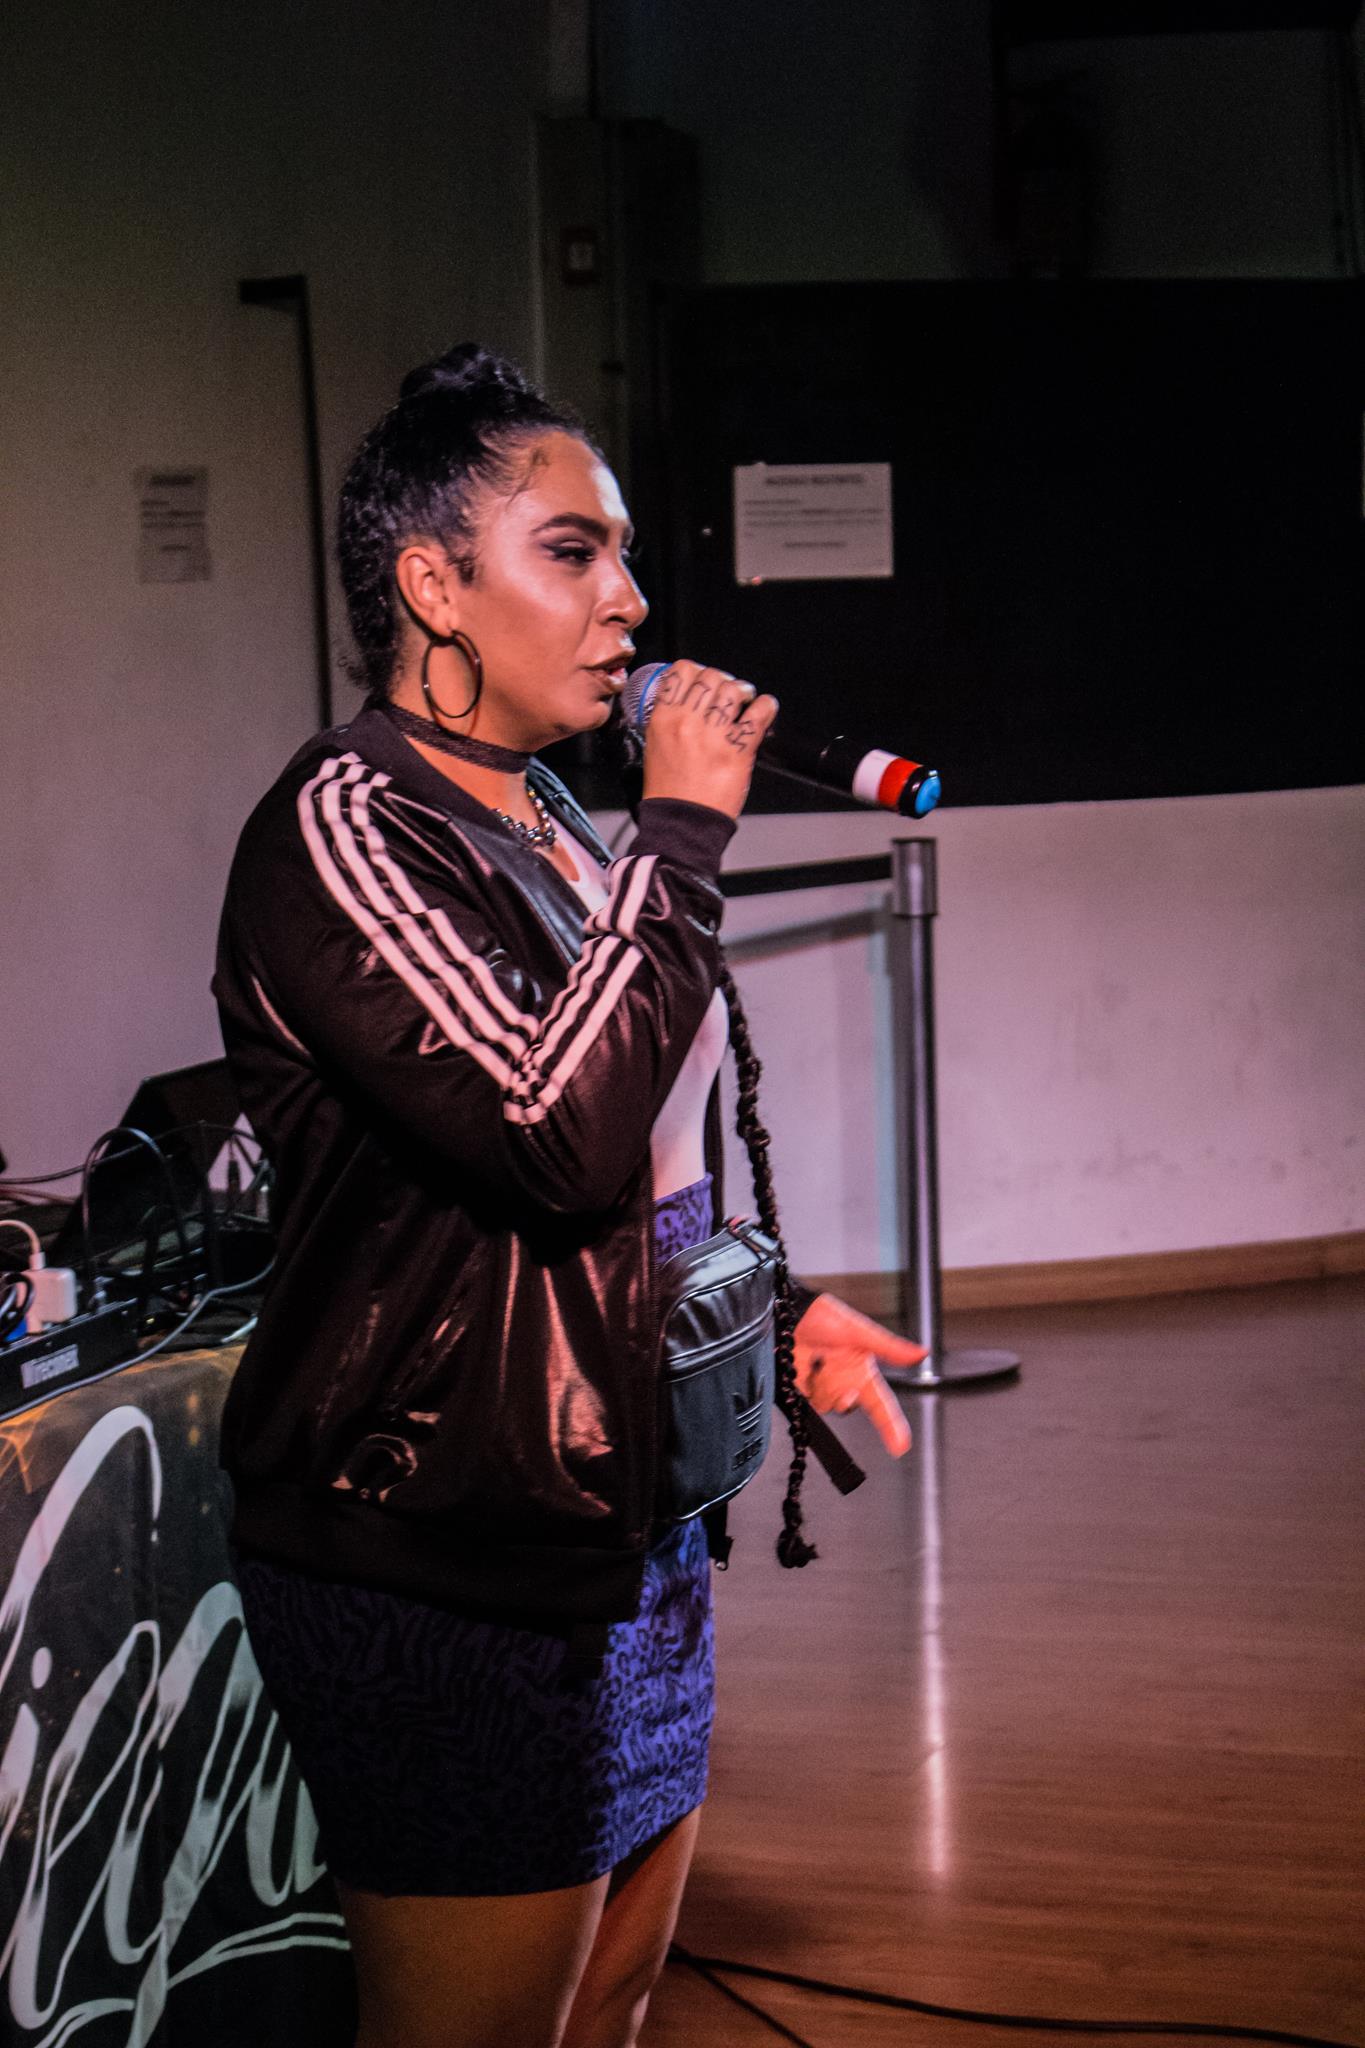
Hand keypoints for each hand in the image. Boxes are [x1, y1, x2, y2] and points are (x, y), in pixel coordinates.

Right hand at [641, 661, 778, 819]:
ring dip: (743, 691)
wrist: (683, 824)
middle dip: (723, 680)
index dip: (696, 670)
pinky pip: (759, 714)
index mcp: (663, 719)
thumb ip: (669, 719)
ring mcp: (714, 735)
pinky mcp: (739, 750)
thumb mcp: (655, 747)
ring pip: (734, 689)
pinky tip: (764, 709)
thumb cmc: (668, 792)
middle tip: (727, 693)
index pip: (681, 671)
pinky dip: (766, 707)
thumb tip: (685, 700)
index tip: (702, 679)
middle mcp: (688, 721)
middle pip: (711, 676)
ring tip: (745, 701)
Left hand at [792, 1293, 923, 1458]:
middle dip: (844, 1399)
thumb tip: (922, 1353)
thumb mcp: (860, 1331)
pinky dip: (805, 1388)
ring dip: (823, 1389)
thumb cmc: (826, 1316)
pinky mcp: (802, 1389)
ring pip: (826, 1406)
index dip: (892, 1427)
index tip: (901, 1447)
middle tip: (841, 1380)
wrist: (790, 1312)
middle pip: (848, 1407)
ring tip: (819, 1362)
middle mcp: (844, 1383)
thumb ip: (890, 1347)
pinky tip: (804, 1368)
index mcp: (862, 1372)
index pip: (881, 1406)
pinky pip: (806, 1403)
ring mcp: (823, 1387)